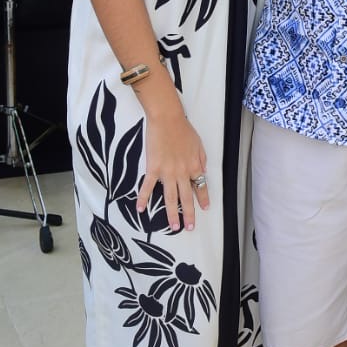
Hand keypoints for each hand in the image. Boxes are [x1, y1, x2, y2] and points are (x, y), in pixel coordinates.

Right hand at [136, 106, 208, 231]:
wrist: (167, 119)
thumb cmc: (183, 129)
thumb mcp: (199, 144)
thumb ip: (201, 160)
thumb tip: (203, 171)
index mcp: (194, 166)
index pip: (200, 186)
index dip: (203, 198)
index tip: (205, 208)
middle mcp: (182, 173)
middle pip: (186, 197)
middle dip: (189, 214)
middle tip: (189, 227)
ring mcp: (167, 172)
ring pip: (170, 198)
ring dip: (172, 213)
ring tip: (174, 226)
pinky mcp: (153, 168)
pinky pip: (148, 186)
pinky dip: (143, 198)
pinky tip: (140, 210)